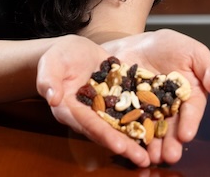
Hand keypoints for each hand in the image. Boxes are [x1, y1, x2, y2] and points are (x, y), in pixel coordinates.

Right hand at [36, 34, 162, 166]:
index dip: (104, 135)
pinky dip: (144, 119)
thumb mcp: (51, 63)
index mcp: (70, 109)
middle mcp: (88, 114)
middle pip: (107, 131)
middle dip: (124, 145)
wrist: (74, 50)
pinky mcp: (117, 99)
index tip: (119, 146)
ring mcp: (104, 108)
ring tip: (153, 153)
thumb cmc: (59, 56)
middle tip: (142, 158)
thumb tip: (52, 97)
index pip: (88, 124)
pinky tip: (160, 128)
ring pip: (121, 125)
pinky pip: (131, 109)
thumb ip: (48, 79)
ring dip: (136, 139)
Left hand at [102, 29, 209, 164]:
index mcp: (190, 94)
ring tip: (153, 157)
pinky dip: (131, 136)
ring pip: (152, 130)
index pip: (192, 111)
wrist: (135, 42)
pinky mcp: (130, 111)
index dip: (189, 123)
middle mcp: (171, 107)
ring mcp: (150, 110)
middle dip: (172, 142)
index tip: (186, 135)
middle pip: (172, 127)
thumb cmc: (168, 44)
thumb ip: (209, 71)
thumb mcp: (193, 51)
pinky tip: (131, 147)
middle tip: (170, 155)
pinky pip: (130, 124)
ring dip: (153, 145)